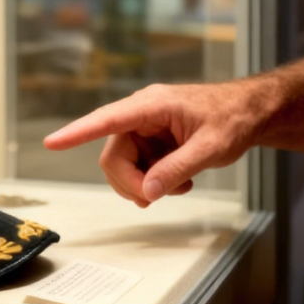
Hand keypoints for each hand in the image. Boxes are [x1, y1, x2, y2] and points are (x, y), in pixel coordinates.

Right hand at [43, 81, 260, 207]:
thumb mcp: (211, 148)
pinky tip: (181, 181)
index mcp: (153, 105)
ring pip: (125, 166)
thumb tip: (148, 190)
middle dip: (131, 182)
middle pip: (114, 156)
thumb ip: (178, 168)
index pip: (108, 119)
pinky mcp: (154, 140)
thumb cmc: (233, 119)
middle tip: (157, 198)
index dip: (78, 132)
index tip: (52, 142)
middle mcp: (143, 114)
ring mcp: (147, 128)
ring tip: (180, 186)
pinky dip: (155, 181)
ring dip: (146, 184)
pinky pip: (140, 167)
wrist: (251, 114)